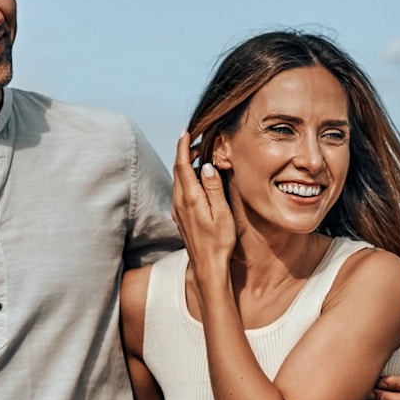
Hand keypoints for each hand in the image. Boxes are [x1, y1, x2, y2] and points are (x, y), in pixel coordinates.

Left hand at [172, 132, 235, 285]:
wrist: (207, 266)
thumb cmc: (219, 242)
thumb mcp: (222, 213)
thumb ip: (214, 188)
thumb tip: (206, 166)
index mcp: (190, 198)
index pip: (182, 165)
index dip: (183, 147)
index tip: (186, 133)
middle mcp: (179, 202)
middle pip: (177, 170)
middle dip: (185, 153)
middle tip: (198, 142)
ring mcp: (177, 210)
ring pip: (178, 180)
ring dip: (185, 166)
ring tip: (199, 157)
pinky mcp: (179, 216)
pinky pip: (179, 190)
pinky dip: (186, 179)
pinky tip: (196, 180)